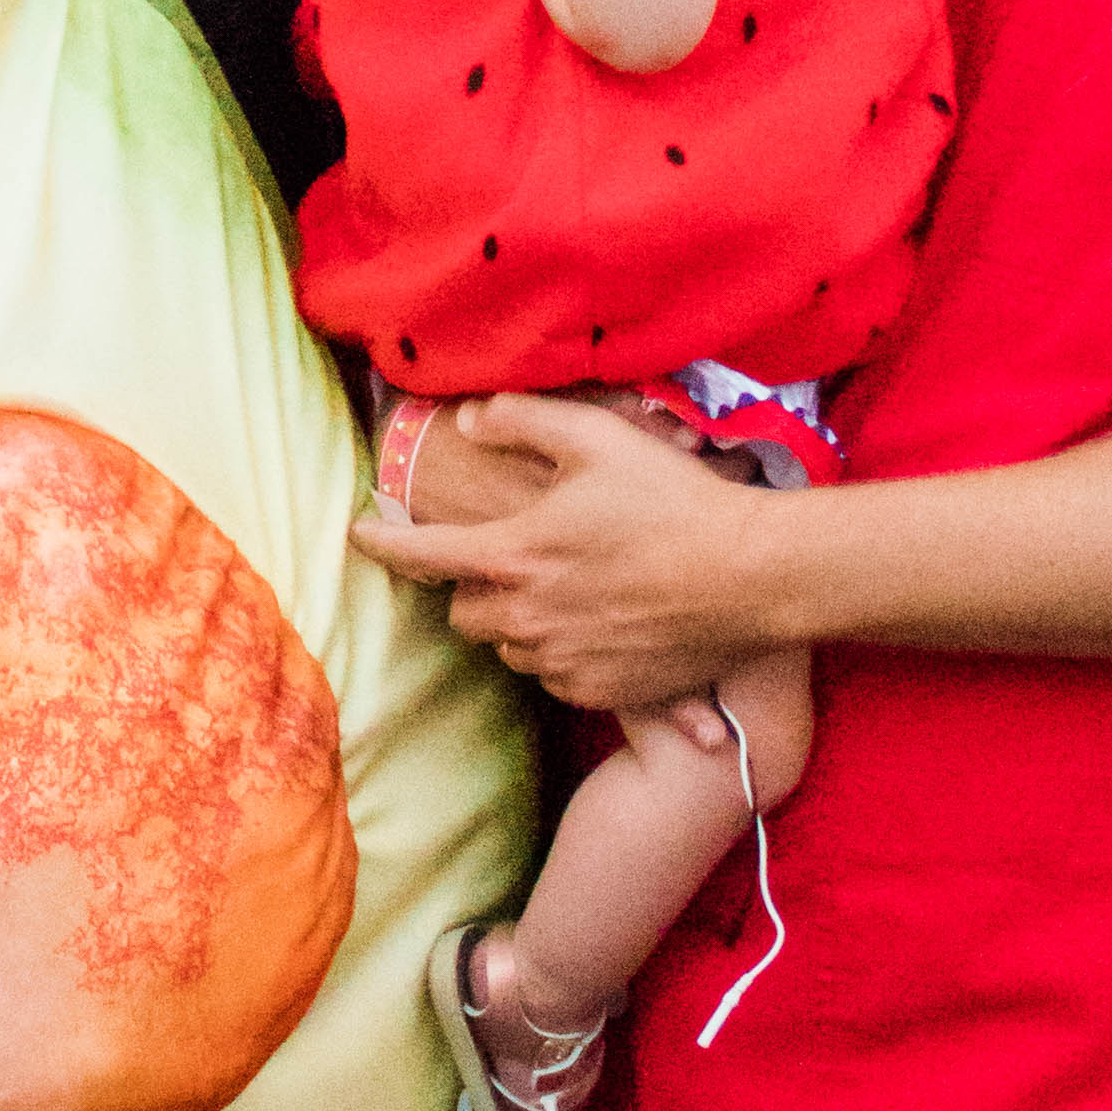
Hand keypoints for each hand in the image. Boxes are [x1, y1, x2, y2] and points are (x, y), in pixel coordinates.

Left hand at [357, 391, 810, 717]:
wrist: (751, 578)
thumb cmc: (675, 501)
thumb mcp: (598, 438)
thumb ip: (522, 421)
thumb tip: (468, 419)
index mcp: (514, 554)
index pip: (421, 553)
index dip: (382, 543)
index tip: (359, 534)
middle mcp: (526, 616)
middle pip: (462, 612)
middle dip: (472, 588)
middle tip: (511, 561)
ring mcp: (561, 660)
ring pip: (509, 647)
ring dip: (520, 620)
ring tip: (570, 587)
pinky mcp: (598, 691)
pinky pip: (554, 676)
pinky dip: (562, 652)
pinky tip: (602, 621)